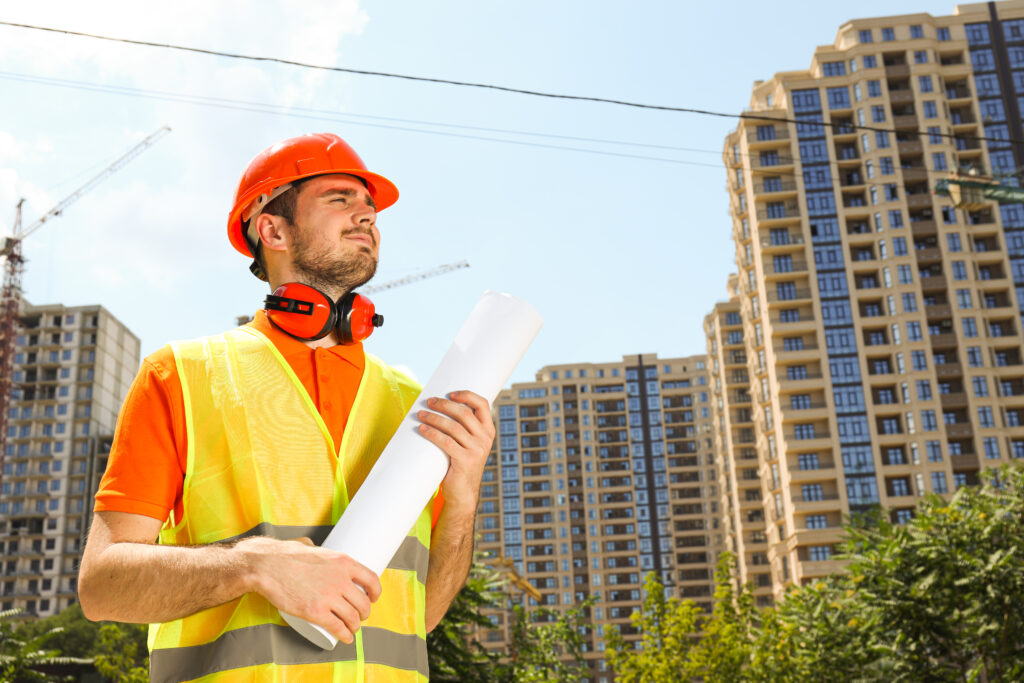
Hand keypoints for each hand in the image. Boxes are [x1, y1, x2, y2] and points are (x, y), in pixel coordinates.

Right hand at [238, 536, 381, 643]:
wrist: (266, 566)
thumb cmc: (285, 555)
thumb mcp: (311, 547)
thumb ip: (316, 548)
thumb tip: (311, 546)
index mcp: (343, 562)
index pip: (371, 579)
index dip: (375, 592)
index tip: (373, 598)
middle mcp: (341, 580)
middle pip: (363, 602)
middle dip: (364, 613)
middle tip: (359, 616)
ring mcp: (329, 597)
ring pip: (352, 617)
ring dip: (355, 626)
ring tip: (352, 628)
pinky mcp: (316, 612)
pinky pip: (338, 627)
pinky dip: (345, 635)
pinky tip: (346, 638)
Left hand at [417, 391, 494, 513]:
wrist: (463, 493)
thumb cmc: (461, 464)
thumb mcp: (469, 444)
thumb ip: (464, 428)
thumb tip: (441, 406)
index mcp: (488, 431)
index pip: (483, 404)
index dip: (466, 395)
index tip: (450, 393)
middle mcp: (485, 438)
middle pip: (464, 413)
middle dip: (443, 405)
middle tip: (428, 402)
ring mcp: (477, 450)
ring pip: (453, 426)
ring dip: (434, 418)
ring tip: (420, 415)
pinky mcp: (465, 460)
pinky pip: (446, 442)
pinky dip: (432, 433)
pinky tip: (422, 429)